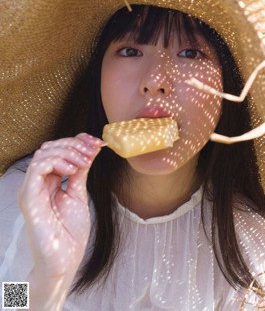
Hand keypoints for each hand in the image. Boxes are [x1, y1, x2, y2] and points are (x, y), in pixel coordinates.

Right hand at [18, 133, 103, 283]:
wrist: (65, 259)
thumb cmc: (70, 233)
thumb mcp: (79, 194)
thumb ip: (81, 172)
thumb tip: (91, 151)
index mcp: (49, 181)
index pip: (57, 150)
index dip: (76, 142)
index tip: (96, 142)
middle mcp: (38, 182)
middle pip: (49, 147)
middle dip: (73, 144)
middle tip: (92, 149)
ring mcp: (32, 189)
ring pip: (43, 153)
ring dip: (67, 151)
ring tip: (84, 160)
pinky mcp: (29, 197)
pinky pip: (37, 169)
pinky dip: (57, 162)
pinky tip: (73, 169)